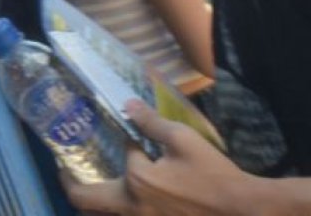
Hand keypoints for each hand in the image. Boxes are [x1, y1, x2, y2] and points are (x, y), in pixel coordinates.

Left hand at [62, 101, 267, 214]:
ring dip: (91, 204)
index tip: (124, 137)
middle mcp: (131, 210)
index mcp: (136, 183)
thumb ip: (152, 124)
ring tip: (92, 188)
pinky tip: (123, 202)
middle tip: (68, 172)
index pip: (118, 156)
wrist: (243, 212)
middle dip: (71, 185)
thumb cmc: (214, 176)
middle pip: (83, 203)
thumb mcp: (184, 141)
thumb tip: (127, 105)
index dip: (121, 143)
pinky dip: (113, 212)